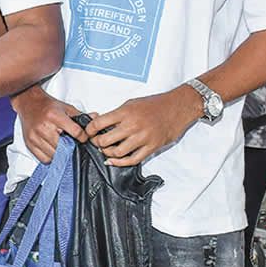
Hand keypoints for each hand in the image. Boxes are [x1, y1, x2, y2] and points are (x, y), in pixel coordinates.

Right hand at [12, 87, 83, 163]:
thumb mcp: (65, 107)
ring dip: (61, 154)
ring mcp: (36, 137)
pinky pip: (44, 158)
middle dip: (71, 147)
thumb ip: (80, 115)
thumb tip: (95, 118)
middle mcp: (44, 127)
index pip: (75, 132)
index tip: (83, 138)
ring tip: (62, 147)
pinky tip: (52, 149)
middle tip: (73, 144)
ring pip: (55, 154)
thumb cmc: (47, 106)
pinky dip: (50, 157)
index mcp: (54, 116)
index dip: (83, 137)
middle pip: (65, 146)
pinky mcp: (30, 144)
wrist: (28, 103)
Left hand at [86, 86, 202, 166]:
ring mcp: (142, 138)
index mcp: (125, 112)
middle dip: (97, 143)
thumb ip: (116, 114)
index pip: (99, 123)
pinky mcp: (151, 147)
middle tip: (96, 142)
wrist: (177, 108)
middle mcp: (132, 126)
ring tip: (106, 150)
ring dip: (107, 153)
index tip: (88, 132)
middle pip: (105, 140)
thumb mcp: (131, 103)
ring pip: (117, 152)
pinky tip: (113, 160)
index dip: (90, 130)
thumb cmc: (154, 104)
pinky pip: (132, 160)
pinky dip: (120, 162)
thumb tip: (100, 123)